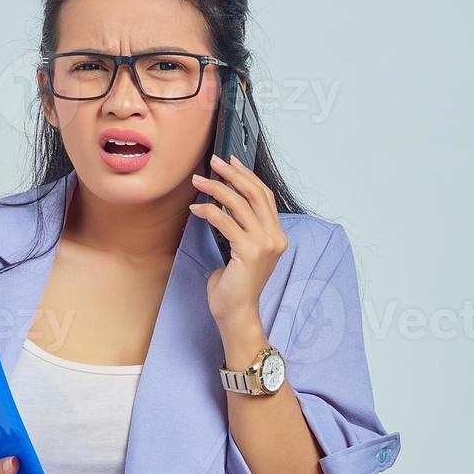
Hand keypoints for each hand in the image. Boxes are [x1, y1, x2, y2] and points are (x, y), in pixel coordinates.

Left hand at [189, 153, 287, 327]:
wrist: (237, 312)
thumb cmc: (235, 285)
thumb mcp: (242, 251)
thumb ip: (242, 229)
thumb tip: (224, 204)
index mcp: (277, 236)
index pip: (264, 196)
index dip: (247, 176)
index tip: (231, 162)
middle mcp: (275, 237)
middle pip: (255, 194)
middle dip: (232, 174)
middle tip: (214, 162)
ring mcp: (265, 244)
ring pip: (239, 204)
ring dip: (216, 188)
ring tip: (199, 181)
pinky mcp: (249, 251)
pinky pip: (225, 221)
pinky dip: (208, 211)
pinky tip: (196, 208)